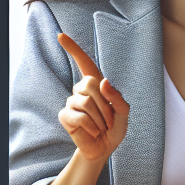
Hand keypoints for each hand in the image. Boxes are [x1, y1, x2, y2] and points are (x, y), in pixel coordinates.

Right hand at [56, 34, 129, 161]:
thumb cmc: (114, 128)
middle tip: (109, 121)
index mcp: (95, 84)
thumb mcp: (123, 112)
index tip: (60, 36)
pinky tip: (92, 132)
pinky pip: (80, 117)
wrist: (104, 148)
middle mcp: (81, 90)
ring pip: (86, 103)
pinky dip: (92, 127)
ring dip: (100, 119)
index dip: (73, 49)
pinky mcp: (65, 116)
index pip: (84, 62)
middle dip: (105, 105)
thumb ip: (117, 97)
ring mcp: (71, 102)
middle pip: (90, 83)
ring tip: (101, 128)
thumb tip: (103, 82)